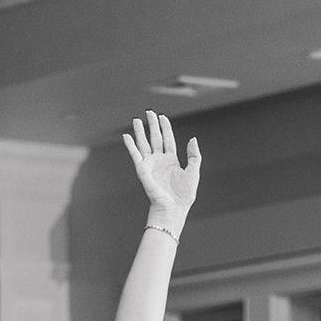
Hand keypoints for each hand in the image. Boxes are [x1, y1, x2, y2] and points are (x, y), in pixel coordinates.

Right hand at [122, 111, 199, 227]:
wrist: (172, 208)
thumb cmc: (184, 194)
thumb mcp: (193, 172)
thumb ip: (194, 155)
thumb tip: (193, 138)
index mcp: (172, 160)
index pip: (168, 139)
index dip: (165, 127)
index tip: (162, 116)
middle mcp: (160, 160)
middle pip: (155, 138)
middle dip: (152, 125)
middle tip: (149, 112)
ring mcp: (150, 164)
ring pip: (144, 143)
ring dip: (140, 132)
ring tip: (137, 119)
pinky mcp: (142, 170)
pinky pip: (135, 154)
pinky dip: (130, 145)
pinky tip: (126, 136)